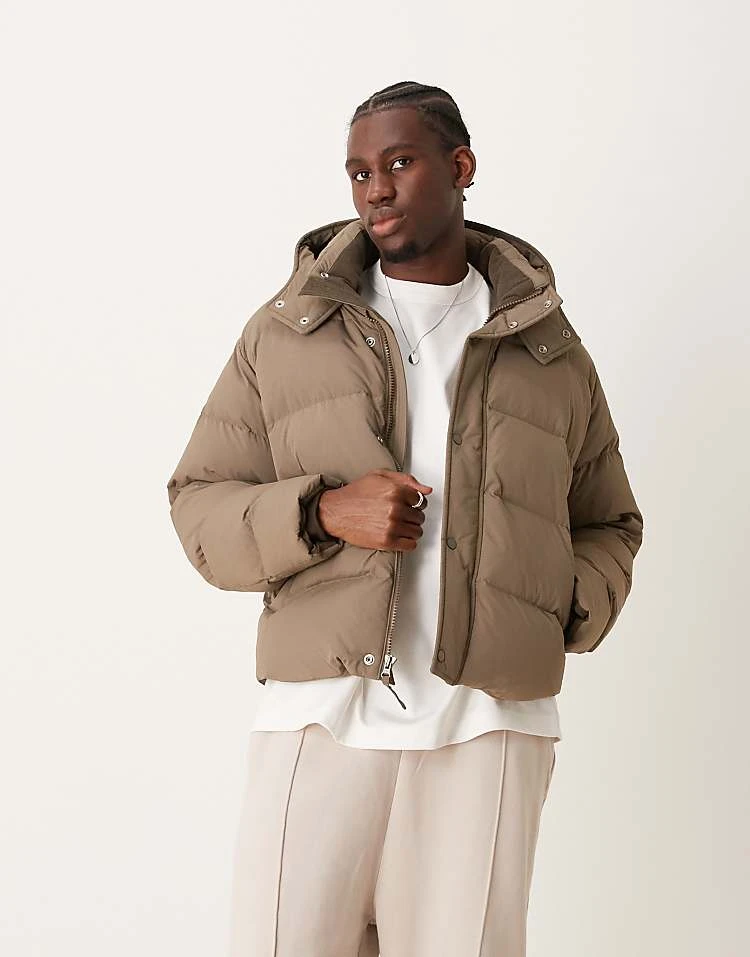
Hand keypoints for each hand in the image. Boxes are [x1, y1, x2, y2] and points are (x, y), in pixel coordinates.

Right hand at [317, 468, 431, 550]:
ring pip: (417, 531)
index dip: (414, 503)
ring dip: (410, 530)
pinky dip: (407, 542)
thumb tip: (427, 490)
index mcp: (395, 490)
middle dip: (412, 516)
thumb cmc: (355, 494)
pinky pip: (410, 545)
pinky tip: (398, 536)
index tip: (408, 505)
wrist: (335, 512)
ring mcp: (391, 525)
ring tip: (398, 526)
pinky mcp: (386, 541)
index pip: (421, 500)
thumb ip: (406, 479)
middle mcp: (395, 508)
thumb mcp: (379, 476)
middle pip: (420, 516)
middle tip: (400, 516)